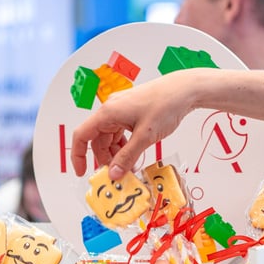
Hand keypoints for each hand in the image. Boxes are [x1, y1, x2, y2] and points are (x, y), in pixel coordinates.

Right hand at [70, 71, 197, 178]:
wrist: (184, 89)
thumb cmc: (166, 104)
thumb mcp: (145, 137)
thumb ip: (127, 157)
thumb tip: (113, 174)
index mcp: (108, 112)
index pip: (82, 135)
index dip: (78, 155)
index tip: (82, 171)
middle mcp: (111, 109)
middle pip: (97, 139)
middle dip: (104, 158)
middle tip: (115, 174)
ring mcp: (121, 109)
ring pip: (110, 137)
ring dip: (116, 153)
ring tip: (128, 167)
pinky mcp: (131, 111)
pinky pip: (120, 131)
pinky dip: (124, 145)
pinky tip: (133, 154)